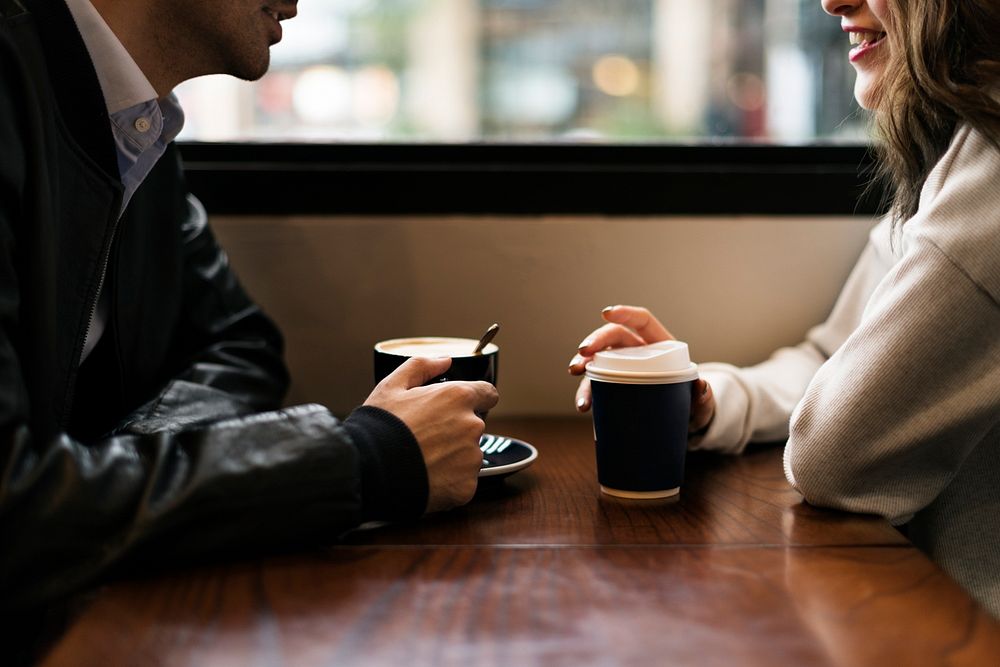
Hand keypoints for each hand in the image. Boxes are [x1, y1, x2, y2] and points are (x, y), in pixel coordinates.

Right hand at [364, 356, 499, 513]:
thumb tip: (444, 361)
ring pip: (469, 454)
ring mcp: (472, 458)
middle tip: (427, 437)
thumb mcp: (392, 386)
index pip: (488, 393)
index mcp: (457, 397)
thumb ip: (421, 366)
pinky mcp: (467, 486)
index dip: (476, 398)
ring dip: (454, 456)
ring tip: (424, 459)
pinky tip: (427, 477)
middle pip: (474, 426)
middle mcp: (472, 425)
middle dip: (456, 429)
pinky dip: (450, 480)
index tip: (461, 407)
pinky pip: (464, 480)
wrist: (369, 471)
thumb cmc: (379, 427)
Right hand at [568, 305, 715, 433]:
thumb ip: (704, 397)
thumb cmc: (692, 407)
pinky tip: (583, 405)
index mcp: (660, 345)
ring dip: (584, 364)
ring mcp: (623, 370)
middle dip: (596, 341)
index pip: (642, 320)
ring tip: (574, 372)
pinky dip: (587, 393)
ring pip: (599, 359)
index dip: (625, 314)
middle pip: (614, 338)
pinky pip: (596, 386)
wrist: (682, 425)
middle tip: (583, 352)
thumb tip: (701, 386)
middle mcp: (638, 353)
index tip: (606, 313)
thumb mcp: (701, 404)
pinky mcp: (613, 388)